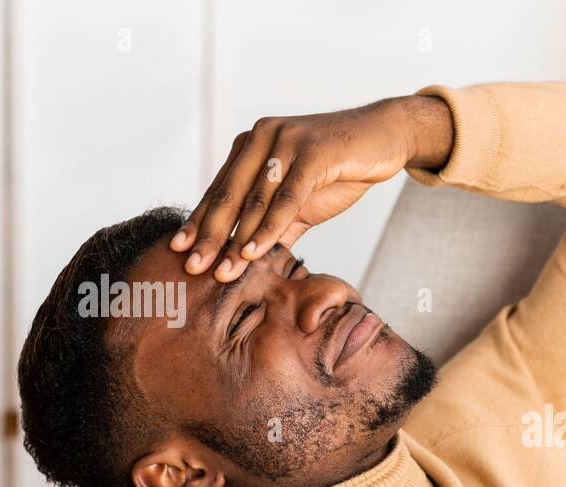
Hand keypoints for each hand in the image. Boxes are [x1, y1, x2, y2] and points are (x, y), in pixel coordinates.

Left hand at [170, 95, 450, 280]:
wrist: (384, 138)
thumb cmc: (342, 167)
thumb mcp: (303, 201)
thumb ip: (278, 224)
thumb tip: (255, 257)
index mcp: (251, 146)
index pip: (220, 191)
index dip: (200, 222)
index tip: (181, 252)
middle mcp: (261, 137)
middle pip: (229, 195)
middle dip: (209, 235)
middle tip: (192, 267)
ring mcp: (286, 141)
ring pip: (255, 199)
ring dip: (237, 239)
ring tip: (223, 270)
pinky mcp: (313, 151)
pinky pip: (286, 197)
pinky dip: (269, 227)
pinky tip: (255, 252)